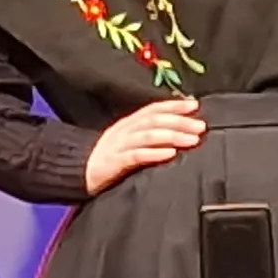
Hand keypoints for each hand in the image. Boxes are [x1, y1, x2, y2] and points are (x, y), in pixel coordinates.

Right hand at [84, 98, 205, 192]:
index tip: (194, 105)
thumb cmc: (108, 159)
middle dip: (179, 121)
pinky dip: (154, 154)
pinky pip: (136, 156)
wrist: (76, 172)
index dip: (173, 105)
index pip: (153, 109)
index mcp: (128, 124)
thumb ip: (147, 136)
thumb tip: (177, 132)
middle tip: (200, 126)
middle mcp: (125, 130)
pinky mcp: (114, 163)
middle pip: (154, 121)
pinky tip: (170, 154)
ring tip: (191, 139)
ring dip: (172, 136)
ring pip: (148, 136)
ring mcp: (119, 145)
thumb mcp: (127, 142)